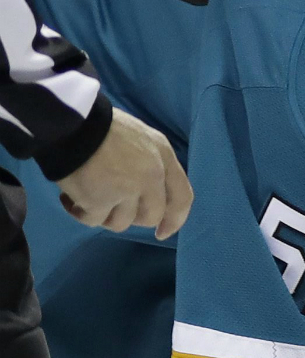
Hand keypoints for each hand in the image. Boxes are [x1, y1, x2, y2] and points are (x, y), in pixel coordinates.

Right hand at [55, 108, 193, 240]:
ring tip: (87, 195)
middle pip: (151, 216)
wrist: (72, 125)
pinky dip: (80, 213)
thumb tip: (149, 196)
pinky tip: (70, 198)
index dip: (175, 219)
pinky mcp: (101, 201)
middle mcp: (151, 176)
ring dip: (103, 214)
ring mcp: (127, 190)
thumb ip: (152, 164)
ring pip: (121, 223)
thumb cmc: (104, 128)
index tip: (163, 233)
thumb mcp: (142, 138)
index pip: (182, 197)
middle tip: (111, 206)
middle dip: (132, 217)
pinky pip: (94, 220)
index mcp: (164, 156)